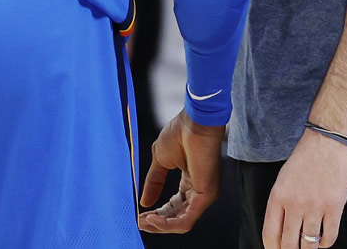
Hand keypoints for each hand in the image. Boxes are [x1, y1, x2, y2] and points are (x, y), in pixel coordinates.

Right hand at [138, 111, 224, 233]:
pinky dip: (169, 223)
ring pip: (181, 223)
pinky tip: (154, 218)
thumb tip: (144, 202)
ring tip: (145, 221)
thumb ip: (154, 182)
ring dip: (160, 225)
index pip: (173, 207)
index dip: (156, 213)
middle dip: (156, 223)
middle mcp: (198, 190)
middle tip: (140, 222)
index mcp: (189, 182)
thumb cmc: (180, 133)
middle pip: (176, 217)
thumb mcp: (161, 161)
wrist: (194, 121)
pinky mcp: (206, 195)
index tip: (139, 215)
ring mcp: (204, 194)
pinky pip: (187, 220)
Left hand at [261, 128, 346, 248]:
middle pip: (288, 244)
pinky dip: (326, 243)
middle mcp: (294, 204)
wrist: (328, 139)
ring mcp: (314, 206)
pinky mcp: (334, 206)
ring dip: (310, 248)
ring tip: (311, 245)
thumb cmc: (306, 156)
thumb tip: (281, 227)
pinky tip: (324, 240)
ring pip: (309, 244)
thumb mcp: (284, 178)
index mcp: (277, 197)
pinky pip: (329, 236)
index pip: (270, 235)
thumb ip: (281, 202)